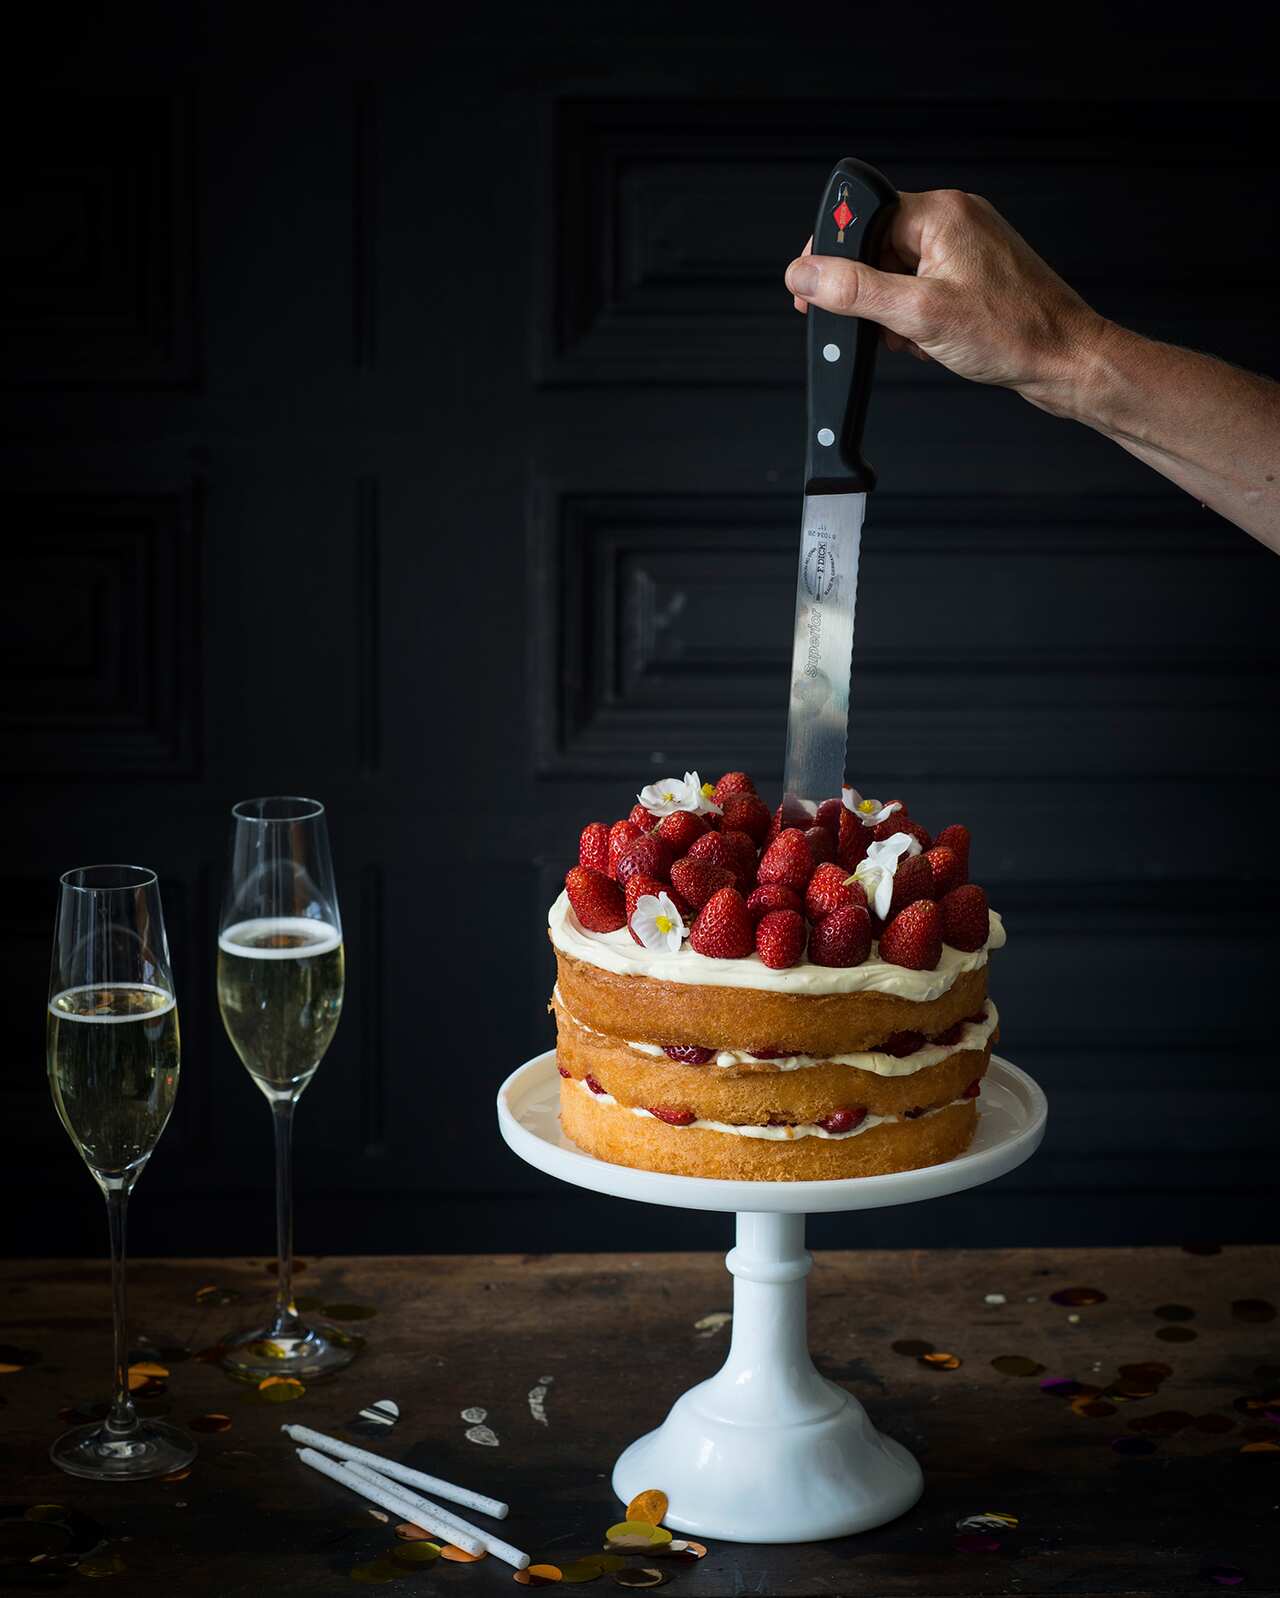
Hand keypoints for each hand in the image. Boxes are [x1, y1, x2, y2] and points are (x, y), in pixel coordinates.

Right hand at [784, 190, 1107, 412]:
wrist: (1067, 362)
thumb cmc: (1014, 334)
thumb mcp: (919, 314)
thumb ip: (854, 291)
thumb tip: (803, 273)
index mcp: (941, 212)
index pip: (862, 217)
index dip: (832, 257)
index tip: (814, 291)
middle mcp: (954, 220)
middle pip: (876, 246)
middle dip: (867, 293)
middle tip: (876, 327)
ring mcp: (965, 247)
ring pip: (897, 272)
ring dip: (891, 311)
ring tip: (914, 338)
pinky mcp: (973, 274)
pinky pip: (921, 288)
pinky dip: (914, 317)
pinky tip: (928, 341)